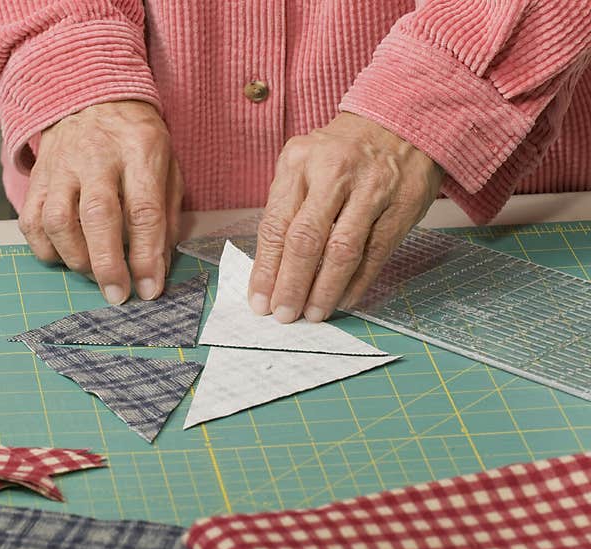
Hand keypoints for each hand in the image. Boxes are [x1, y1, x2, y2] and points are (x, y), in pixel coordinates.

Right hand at [18, 100, 181, 304]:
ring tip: (92, 271)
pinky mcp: (37, 178)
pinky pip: (31, 221)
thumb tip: (157, 267)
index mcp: (139, 150)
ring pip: (57, 220)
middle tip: (116, 294)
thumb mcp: (167, 165)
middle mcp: (96, 156)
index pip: (143, 209)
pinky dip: (45, 248)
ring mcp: (61, 166)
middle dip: (107, 264)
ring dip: (75, 258)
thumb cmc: (135, 140)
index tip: (149, 289)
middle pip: (97, 216)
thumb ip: (166, 215)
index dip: (146, 255)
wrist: (90, 96)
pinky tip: (64, 255)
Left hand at [249, 112, 442, 322]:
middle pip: (305, 239)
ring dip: (325, 289)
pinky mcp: (402, 205)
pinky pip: (375, 252)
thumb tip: (271, 269)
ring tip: (312, 314)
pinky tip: (343, 299)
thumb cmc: (341, 153)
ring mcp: (371, 188)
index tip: (259, 300)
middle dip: (292, 284)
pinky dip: (358, 282)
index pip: (275, 225)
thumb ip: (287, 208)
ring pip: (342, 250)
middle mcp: (333, 172)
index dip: (266, 268)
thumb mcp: (304, 163)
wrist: (400, 121)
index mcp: (299, 162)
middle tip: (284, 314)